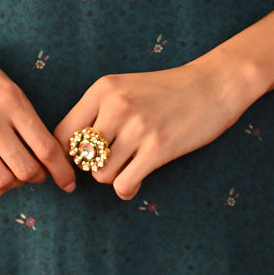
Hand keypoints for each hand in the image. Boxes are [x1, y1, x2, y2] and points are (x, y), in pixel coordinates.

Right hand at [0, 53, 76, 200]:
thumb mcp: (9, 87)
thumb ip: (26, 118)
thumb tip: (47, 154)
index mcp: (12, 101)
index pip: (46, 147)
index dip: (62, 170)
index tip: (69, 182)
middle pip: (26, 169)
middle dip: (39, 177)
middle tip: (39, 174)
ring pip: (2, 180)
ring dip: (16, 185)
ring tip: (16, 176)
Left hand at [54, 57, 249, 200]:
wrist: (212, 85)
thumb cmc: (165, 90)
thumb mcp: (124, 87)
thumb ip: (97, 112)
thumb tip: (71, 151)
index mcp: (102, 89)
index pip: (62, 133)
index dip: (65, 155)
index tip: (77, 163)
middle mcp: (116, 106)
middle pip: (80, 158)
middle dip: (91, 167)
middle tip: (110, 163)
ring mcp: (137, 127)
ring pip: (100, 174)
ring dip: (112, 177)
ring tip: (128, 167)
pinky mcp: (158, 148)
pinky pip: (123, 184)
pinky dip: (127, 189)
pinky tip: (137, 179)